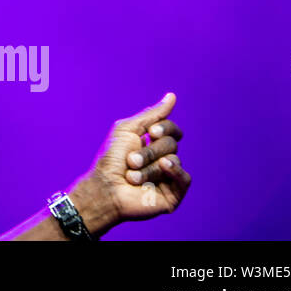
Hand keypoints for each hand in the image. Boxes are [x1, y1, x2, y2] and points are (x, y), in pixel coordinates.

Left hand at [79, 92, 192, 228]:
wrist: (105, 187)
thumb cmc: (112, 158)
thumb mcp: (128, 129)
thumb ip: (152, 114)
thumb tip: (172, 96)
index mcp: (153, 143)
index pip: (172, 129)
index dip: (164, 128)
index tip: (151, 131)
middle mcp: (162, 158)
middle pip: (172, 144)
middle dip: (149, 151)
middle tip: (131, 160)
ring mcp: (168, 177)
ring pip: (174, 160)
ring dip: (149, 166)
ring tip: (132, 176)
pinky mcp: (173, 194)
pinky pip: (185, 178)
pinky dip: (174, 172)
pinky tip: (163, 168)